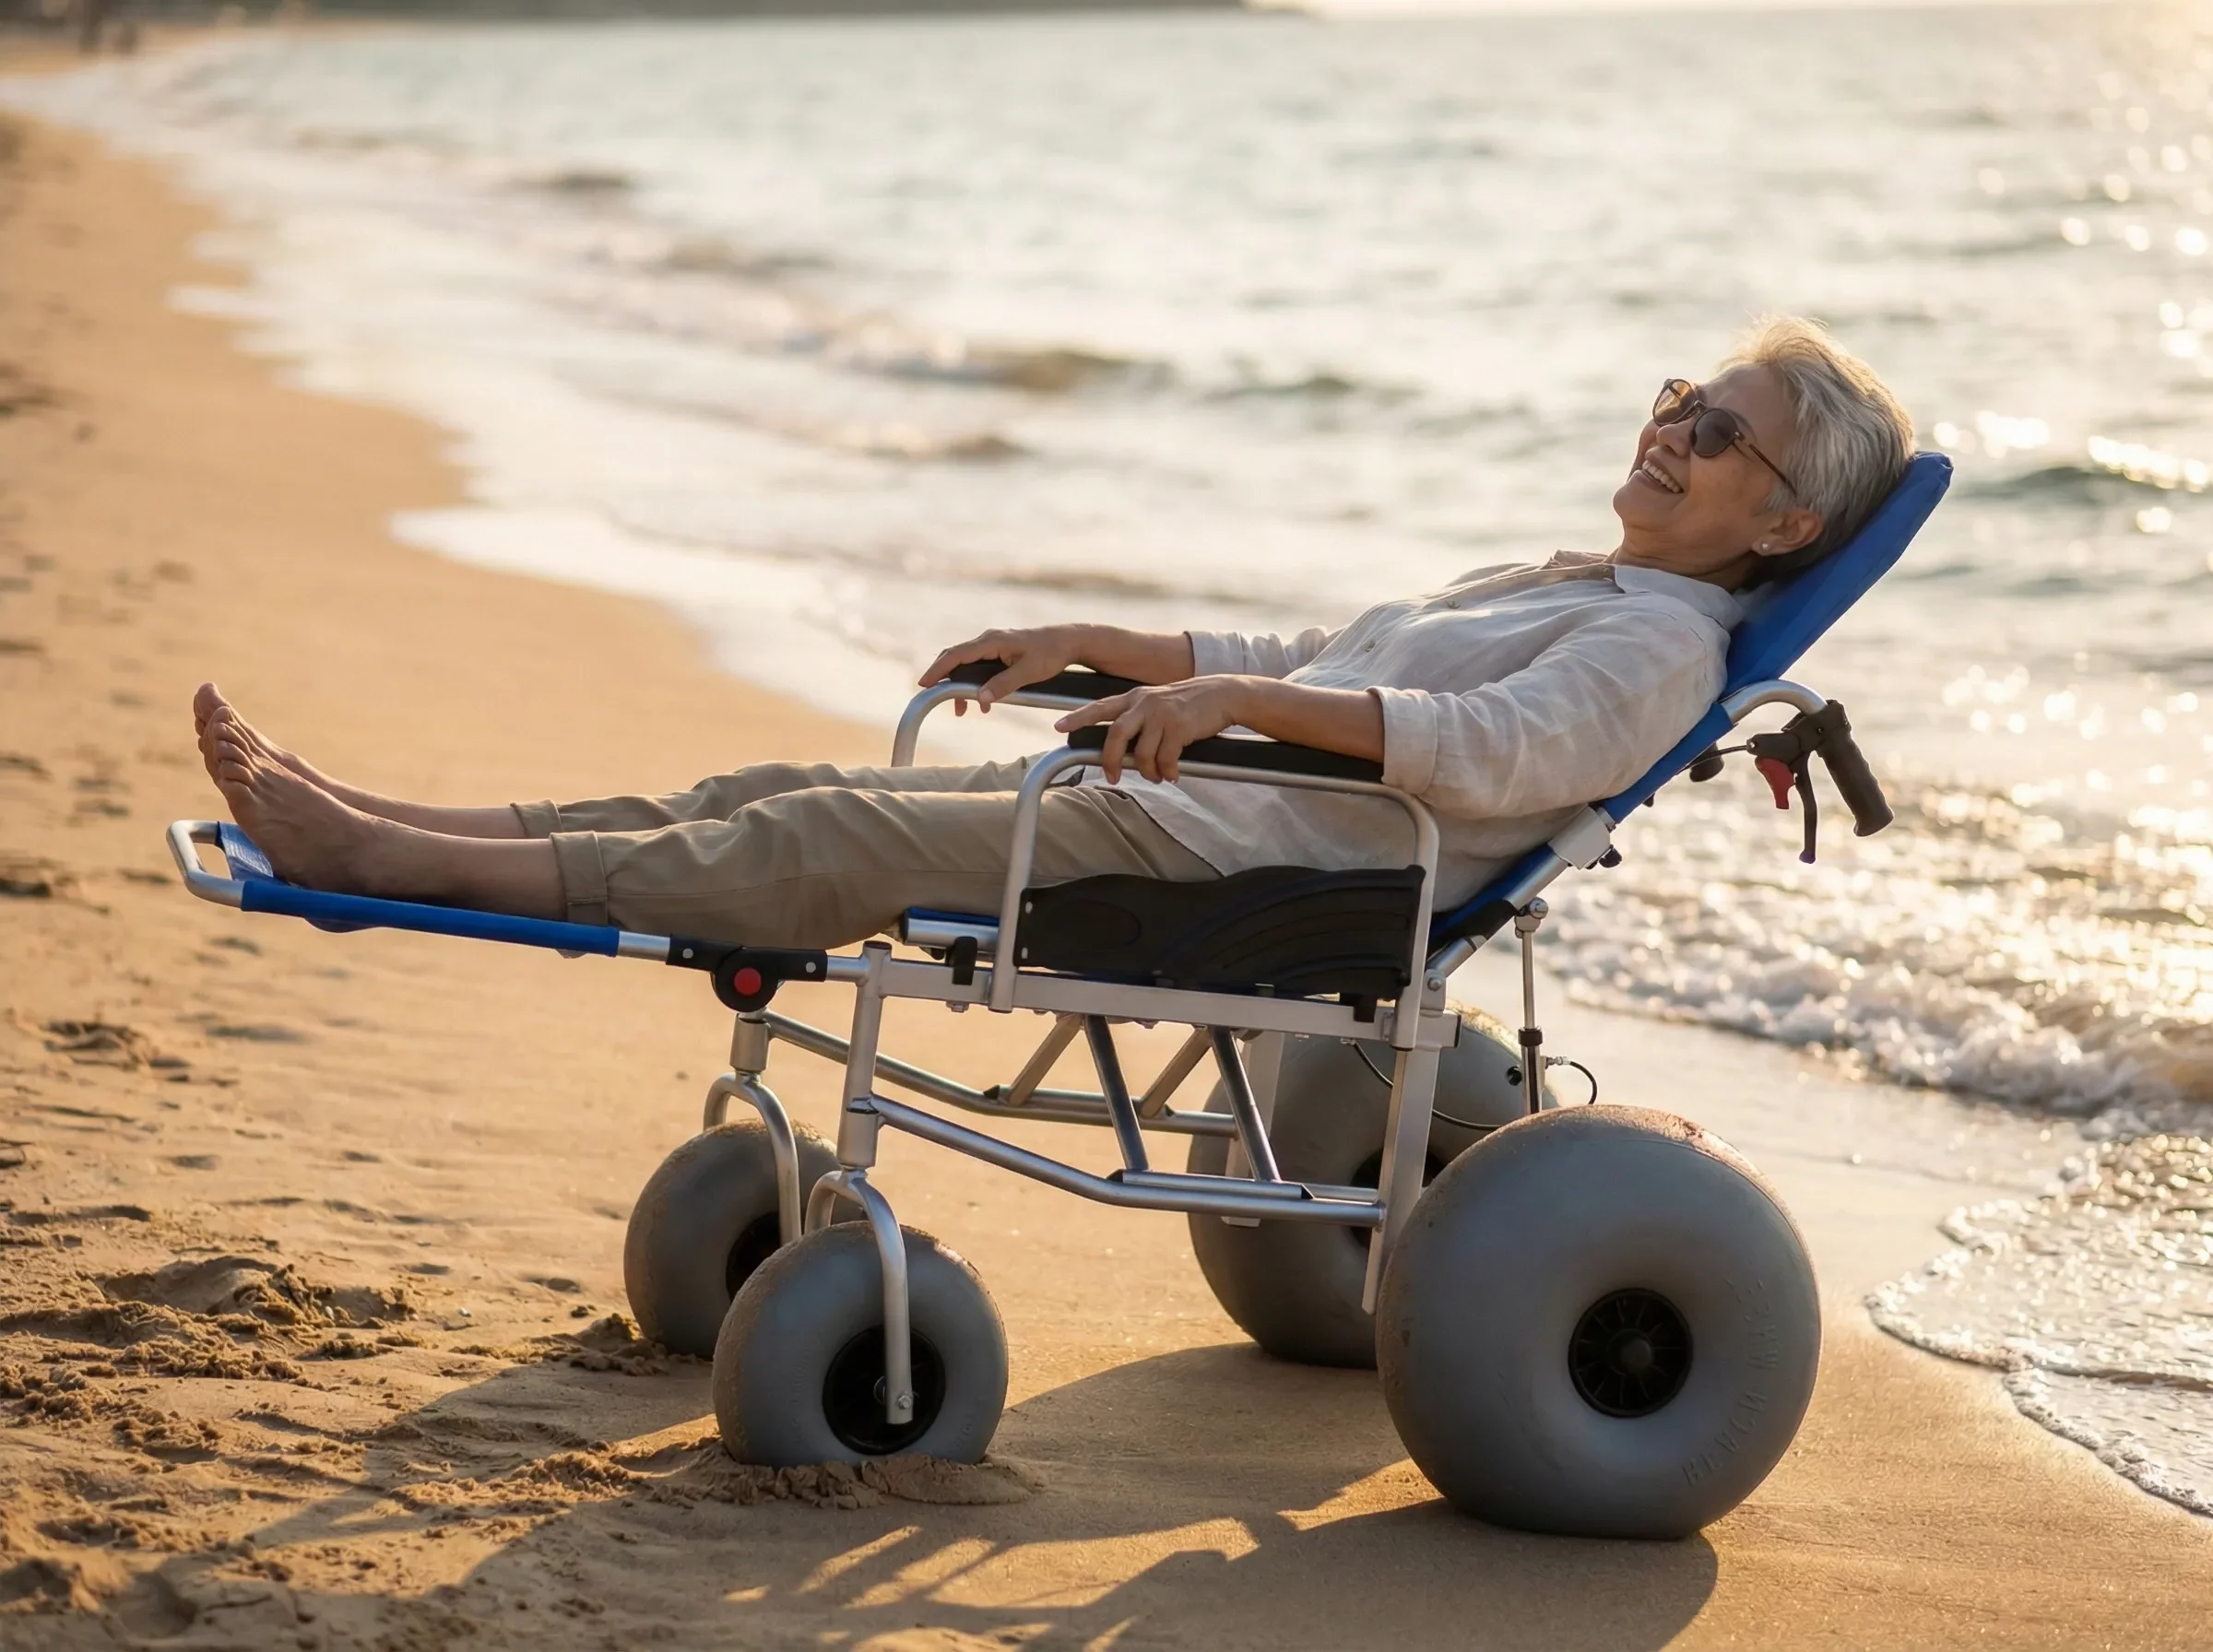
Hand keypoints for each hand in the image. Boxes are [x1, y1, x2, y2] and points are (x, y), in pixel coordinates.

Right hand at [920, 626, 1086, 715]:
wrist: (1069, 642)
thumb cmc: (1052, 654)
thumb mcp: (1030, 672)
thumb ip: (1004, 684)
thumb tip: (981, 698)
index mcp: (993, 641)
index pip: (957, 655)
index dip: (938, 669)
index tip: (924, 683)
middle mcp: (990, 639)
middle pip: (956, 657)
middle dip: (943, 677)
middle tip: (931, 694)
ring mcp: (994, 644)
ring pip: (967, 663)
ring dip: (961, 685)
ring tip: (961, 710)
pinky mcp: (1000, 651)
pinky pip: (979, 665)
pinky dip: (975, 683)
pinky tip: (982, 702)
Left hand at [1053, 677, 1253, 782]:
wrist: (1223, 695)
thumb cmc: (1190, 703)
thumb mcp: (1159, 702)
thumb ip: (1140, 719)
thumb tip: (1126, 752)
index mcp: (1135, 697)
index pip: (1100, 707)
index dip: (1078, 717)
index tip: (1058, 726)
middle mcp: (1144, 703)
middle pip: (1115, 735)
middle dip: (1111, 760)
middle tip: (1114, 777)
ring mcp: (1161, 714)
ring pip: (1142, 753)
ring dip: (1147, 771)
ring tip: (1156, 777)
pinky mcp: (1179, 727)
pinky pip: (1165, 759)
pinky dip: (1167, 771)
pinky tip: (1174, 775)